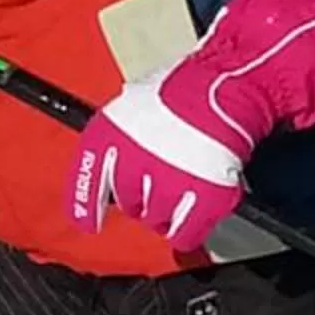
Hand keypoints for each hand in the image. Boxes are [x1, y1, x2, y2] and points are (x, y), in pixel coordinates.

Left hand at [65, 0, 314, 252]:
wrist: (229, 81)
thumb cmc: (184, 88)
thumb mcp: (135, 103)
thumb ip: (118, 140)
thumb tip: (108, 174)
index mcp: (110, 132)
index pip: (89, 178)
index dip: (85, 205)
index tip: (87, 223)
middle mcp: (133, 159)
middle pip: (127, 204)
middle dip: (139, 200)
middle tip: (156, 187)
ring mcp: (169, 179)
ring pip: (155, 220)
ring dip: (164, 214)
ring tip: (179, 193)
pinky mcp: (203, 195)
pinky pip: (186, 233)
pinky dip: (188, 231)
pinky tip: (193, 217)